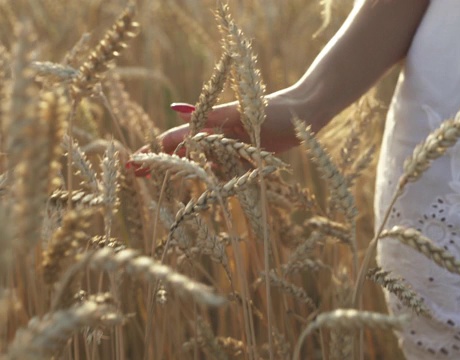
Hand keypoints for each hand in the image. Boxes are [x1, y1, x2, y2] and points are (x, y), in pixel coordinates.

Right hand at [129, 89, 307, 175]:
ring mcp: (232, 147)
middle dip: (161, 162)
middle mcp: (218, 136)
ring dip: (181, 170)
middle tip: (137, 172)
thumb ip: (208, 116)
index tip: (134, 161)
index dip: (155, 151)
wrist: (303, 115)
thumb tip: (174, 109)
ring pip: (200, 162)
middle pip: (183, 152)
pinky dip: (212, 177)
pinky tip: (200, 187)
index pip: (175, 139)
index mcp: (211, 123)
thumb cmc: (271, 109)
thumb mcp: (237, 113)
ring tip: (157, 178)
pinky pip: (224, 171)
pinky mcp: (247, 157)